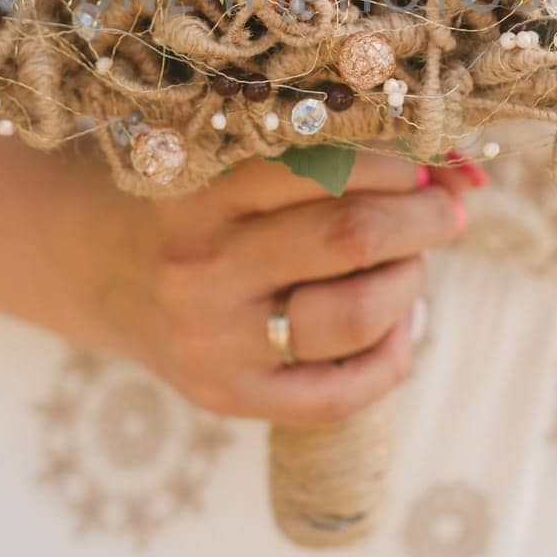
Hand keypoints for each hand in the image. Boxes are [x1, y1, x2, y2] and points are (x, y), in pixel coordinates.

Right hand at [0, 121, 469, 427]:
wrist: (94, 267)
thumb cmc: (193, 198)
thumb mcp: (232, 159)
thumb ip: (327, 158)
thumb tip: (461, 171)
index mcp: (201, 194)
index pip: (325, 171)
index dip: (397, 167)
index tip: (423, 166)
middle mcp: (201, 270)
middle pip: (350, 240)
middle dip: (422, 221)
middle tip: (446, 211)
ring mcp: (213, 343)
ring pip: (355, 316)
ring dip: (410, 284)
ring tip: (413, 265)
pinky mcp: (228, 398)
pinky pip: (340, 392)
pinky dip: (392, 356)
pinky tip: (398, 325)